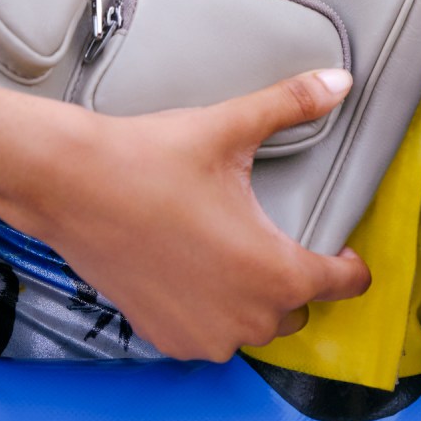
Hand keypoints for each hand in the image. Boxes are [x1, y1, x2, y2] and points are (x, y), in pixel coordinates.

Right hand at [23, 69, 371, 360]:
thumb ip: (292, 105)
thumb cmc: (149, 161)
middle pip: (298, 307)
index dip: (350, 265)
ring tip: (227, 250)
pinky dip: (210, 310)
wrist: (70, 186)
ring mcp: (202, 336)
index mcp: (274, 273)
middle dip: (293, 277)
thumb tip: (340, 82)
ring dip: (250, 297)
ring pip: (253, 325)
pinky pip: (210, 334)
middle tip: (268, 233)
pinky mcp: (165, 338)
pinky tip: (193, 270)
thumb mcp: (230, 129)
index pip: (343, 286)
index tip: (342, 248)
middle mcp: (244, 318)